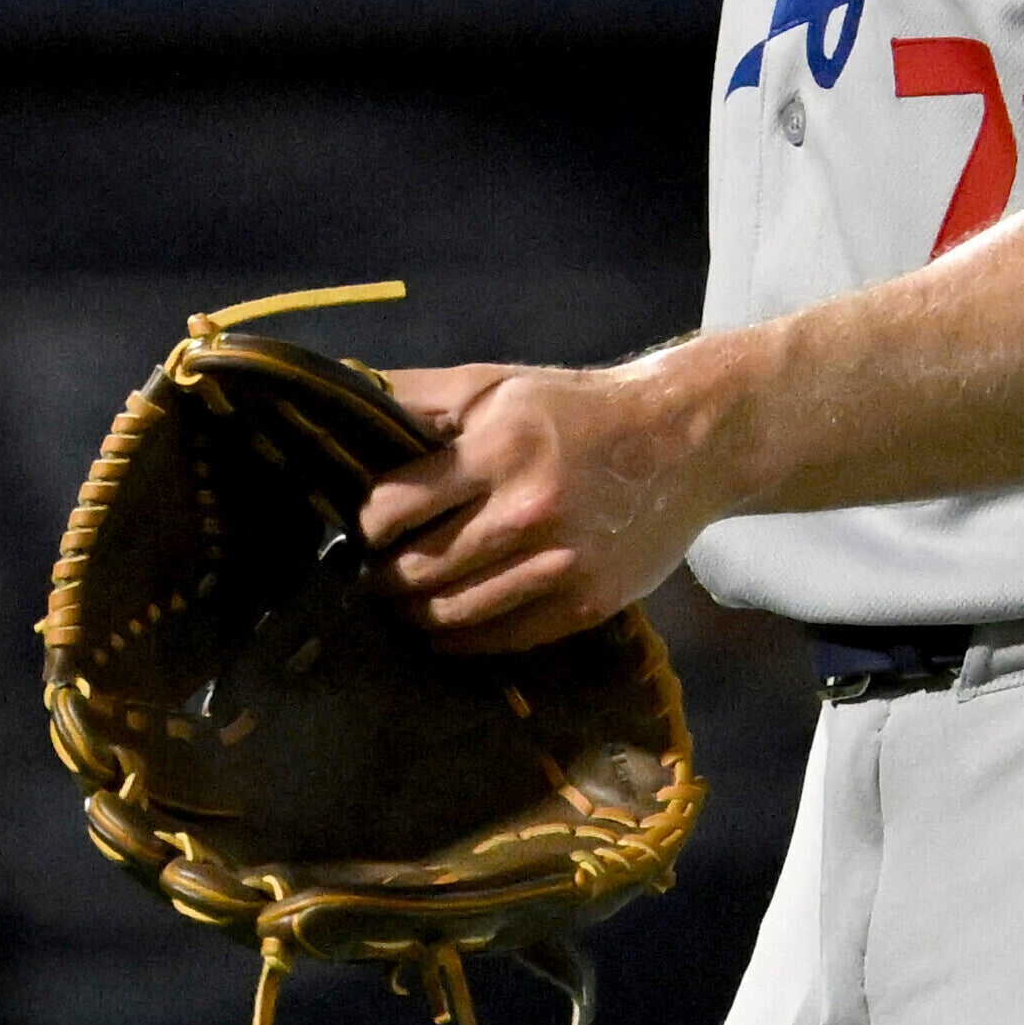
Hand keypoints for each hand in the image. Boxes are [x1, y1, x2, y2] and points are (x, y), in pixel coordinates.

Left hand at [361, 356, 736, 650]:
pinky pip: (505, 638)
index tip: (361, 531)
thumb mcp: (493, 384)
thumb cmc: (572, 410)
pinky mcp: (588, 602)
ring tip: (399, 604)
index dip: (365, 526)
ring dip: (413, 615)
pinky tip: (443, 629)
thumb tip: (340, 395)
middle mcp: (528, 510)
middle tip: (368, 577)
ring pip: (454, 613)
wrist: (683, 440)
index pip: (394, 508)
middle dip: (380, 578)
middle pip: (418, 569)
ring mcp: (561, 563)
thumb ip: (414, 394)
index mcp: (497, 449)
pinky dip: (462, 641)